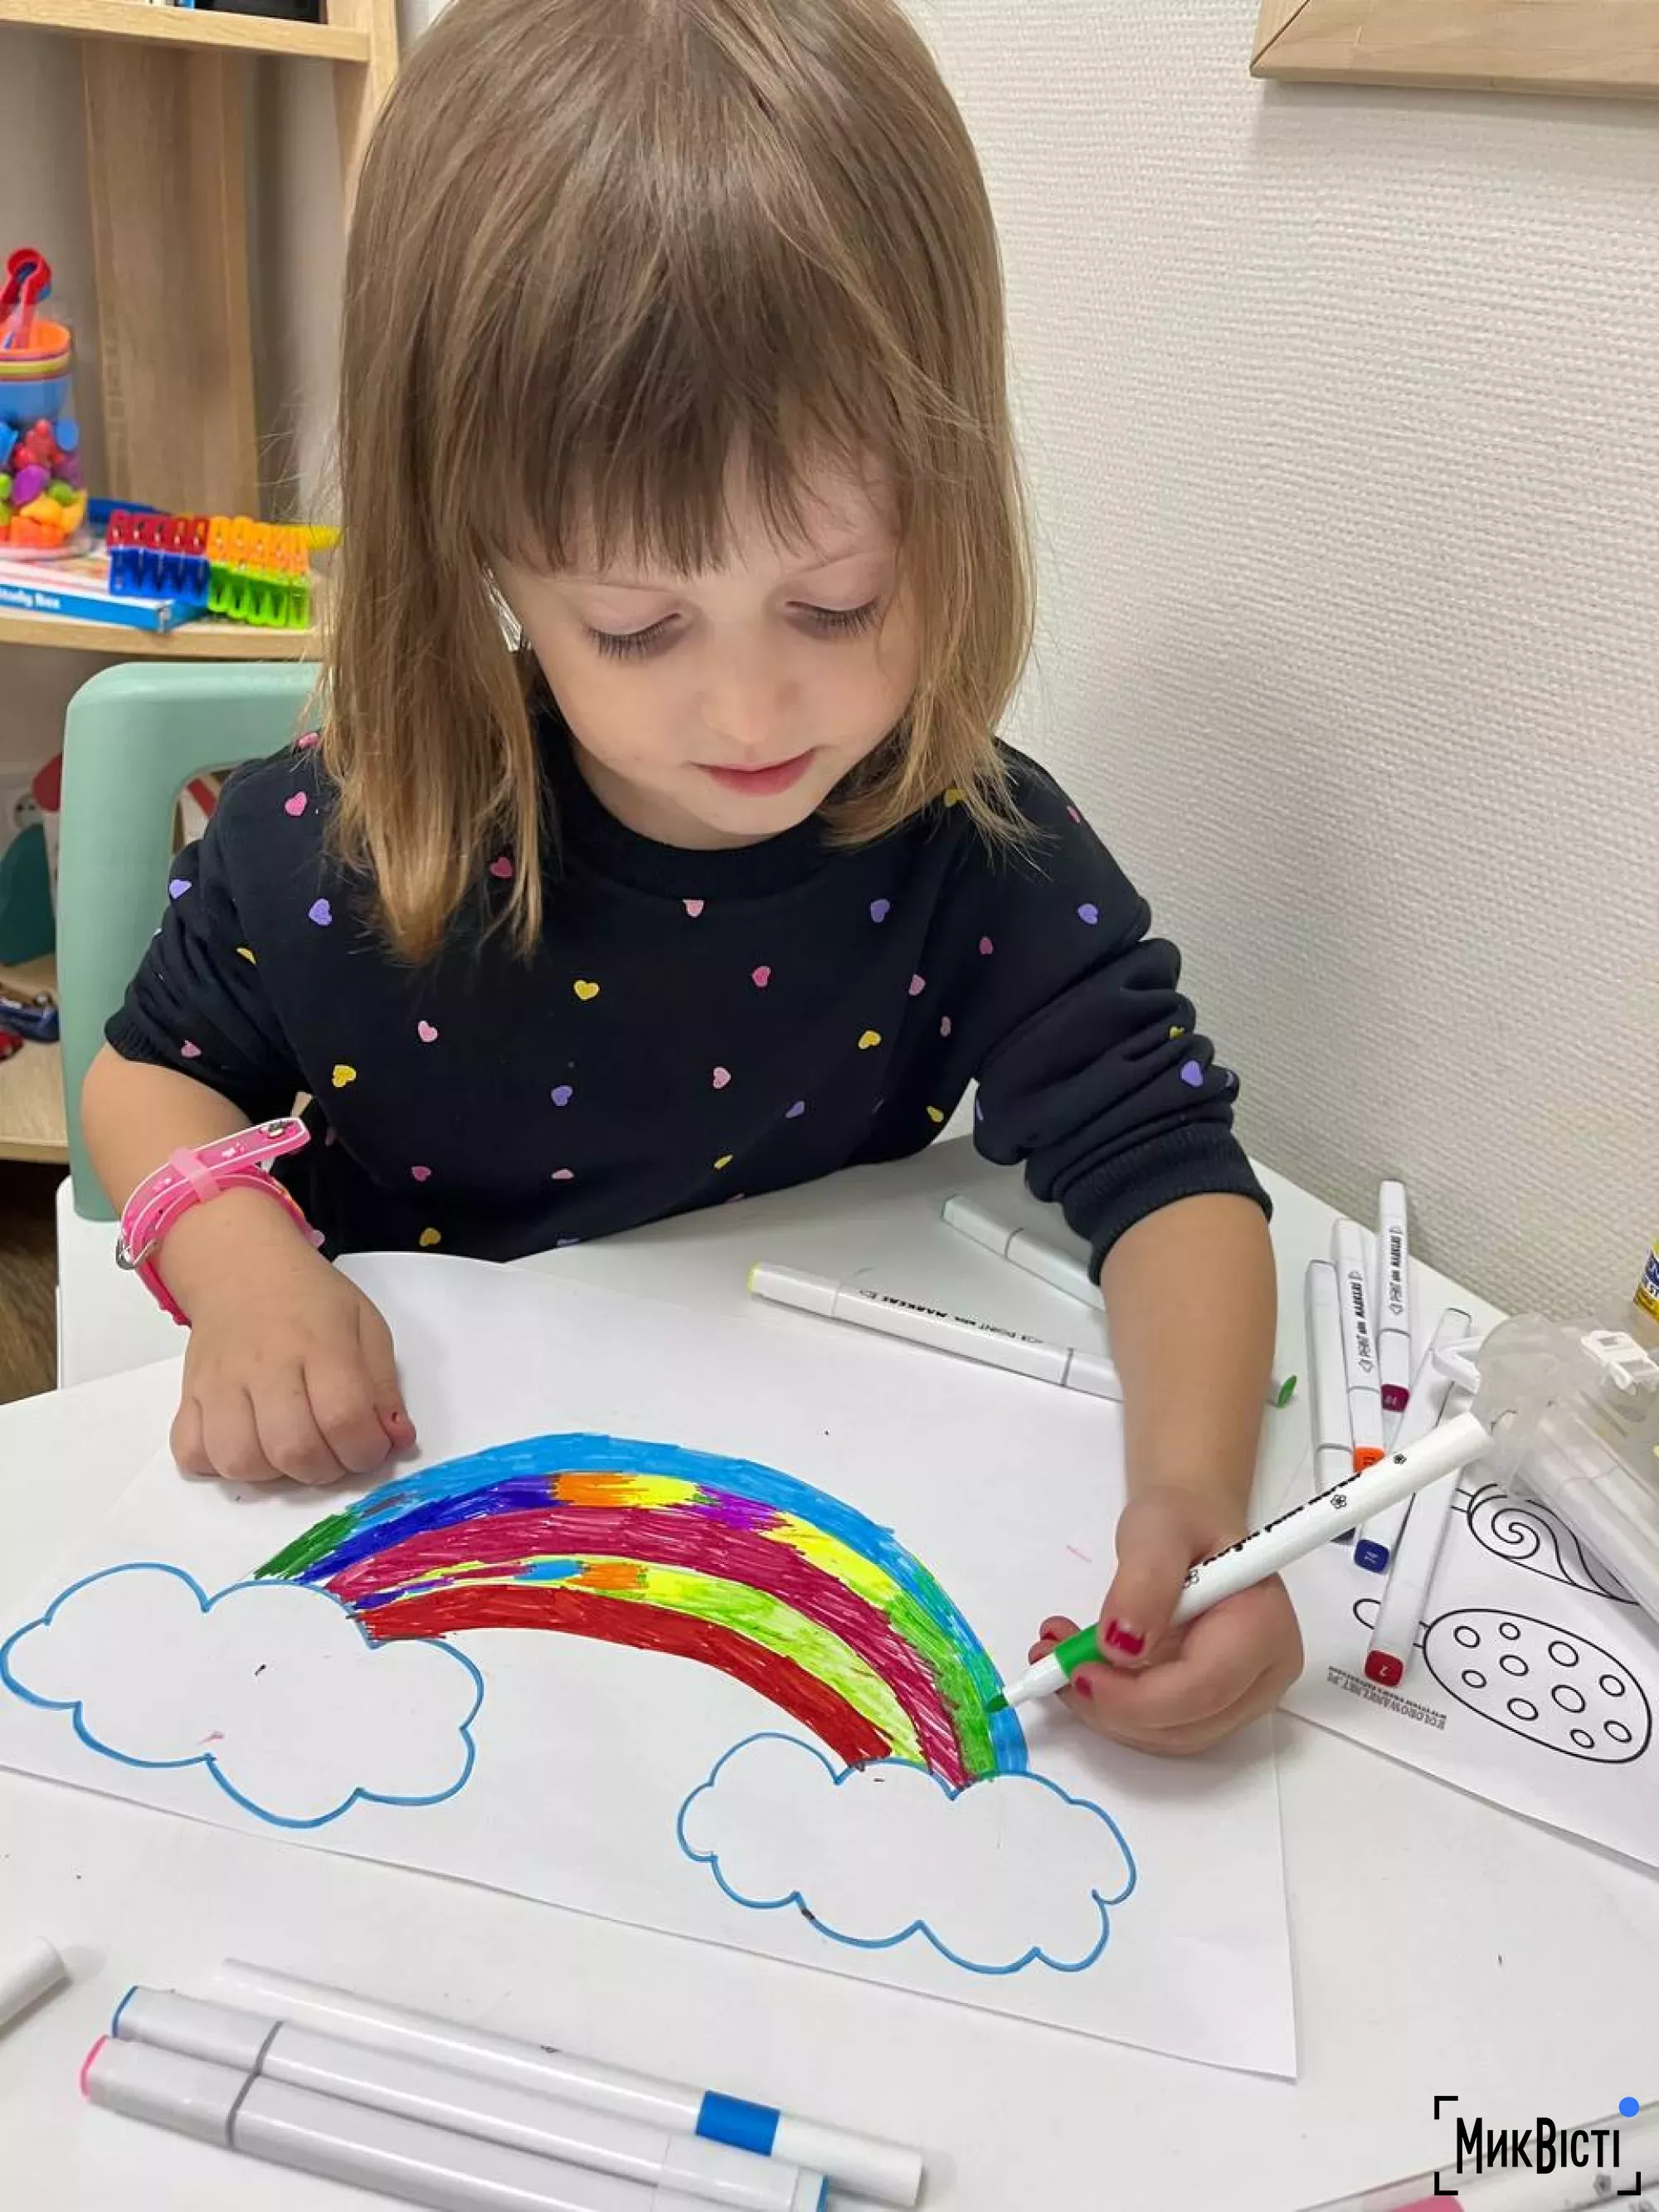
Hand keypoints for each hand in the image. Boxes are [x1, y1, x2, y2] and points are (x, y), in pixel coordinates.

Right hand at [162, 1191, 415, 1484]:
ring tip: (290, 1450)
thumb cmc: (311, 1301)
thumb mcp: (366, 1326)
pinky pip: (191, 1452)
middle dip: (325, 1470)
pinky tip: (247, 1444)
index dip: (366, 1450)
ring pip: (239, 1460)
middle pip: (292, 1450)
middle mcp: (266, 1364)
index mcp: (320, 1344)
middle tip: (334, 1453)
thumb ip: (384, 1387)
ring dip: (274, 1474)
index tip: (371, 1447)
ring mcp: (220, 1381)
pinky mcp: (189, 1394)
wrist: (243, 1268)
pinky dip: (218, 1464)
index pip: (344, 1417)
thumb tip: (396, 1440)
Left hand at [1030, 1483, 1301, 1754]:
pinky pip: (1158, 1728)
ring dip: (1102, 1709)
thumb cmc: (1183, 1521)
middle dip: (1109, 1705)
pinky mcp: (1212, 1708)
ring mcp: (1242, 1697)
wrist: (1189, 1528)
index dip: (1136, 1696)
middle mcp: (1264, 1673)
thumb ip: (1144, 1583)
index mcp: (1265, 1626)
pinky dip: (1111, 1707)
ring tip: (1058, 1657)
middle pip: (1185, 1723)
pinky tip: (1080, 1667)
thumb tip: (1120, 1646)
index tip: (1078, 1672)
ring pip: (1166, 1735)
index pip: (1204, 1688)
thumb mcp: (1158, 1531)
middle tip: (1053, 1664)